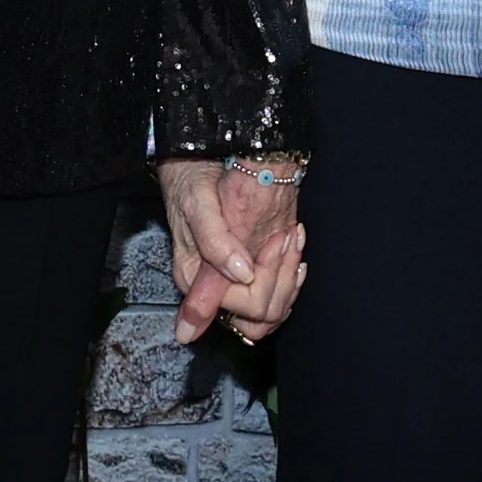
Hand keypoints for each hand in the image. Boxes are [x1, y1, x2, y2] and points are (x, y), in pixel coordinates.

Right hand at [162, 156, 306, 341]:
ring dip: (289, 276)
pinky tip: (290, 242)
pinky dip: (291, 271)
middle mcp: (214, 289)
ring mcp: (232, 283)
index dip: (267, 279)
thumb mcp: (198, 206)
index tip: (275, 240)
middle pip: (262, 317)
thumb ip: (215, 244)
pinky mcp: (247, 273)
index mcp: (196, 279)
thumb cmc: (191, 182)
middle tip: (285, 238)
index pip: (247, 306)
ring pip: (274, 310)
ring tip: (290, 237)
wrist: (195, 163)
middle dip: (282, 280)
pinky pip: (277, 295)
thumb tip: (242, 274)